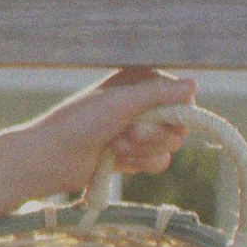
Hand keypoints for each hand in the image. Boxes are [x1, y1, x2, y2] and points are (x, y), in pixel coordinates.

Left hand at [21, 67, 198, 201]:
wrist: (51, 158)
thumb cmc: (80, 122)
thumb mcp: (120, 102)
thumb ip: (158, 93)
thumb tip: (194, 84)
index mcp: (137, 83)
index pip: (180, 96)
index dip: (178, 113)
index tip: (166, 119)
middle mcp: (140, 104)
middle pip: (178, 125)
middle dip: (154, 135)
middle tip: (128, 133)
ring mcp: (137, 131)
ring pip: (169, 146)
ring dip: (143, 151)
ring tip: (116, 146)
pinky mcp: (133, 155)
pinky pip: (158, 163)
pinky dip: (139, 164)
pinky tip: (116, 160)